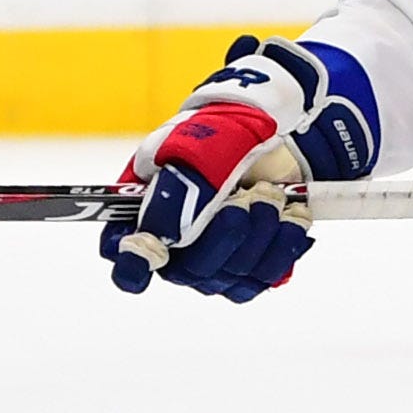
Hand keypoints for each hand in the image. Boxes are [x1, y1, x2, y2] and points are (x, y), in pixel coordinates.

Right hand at [96, 36, 376, 301]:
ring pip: (230, 279)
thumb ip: (175, 196)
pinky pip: (262, 279)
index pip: (124, 258)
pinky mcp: (247, 269)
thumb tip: (158, 242)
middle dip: (228, 233)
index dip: (133, 266)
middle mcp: (171, 246)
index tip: (153, 257)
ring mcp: (210, 262)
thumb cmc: (220, 134)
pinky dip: (283, 246)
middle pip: (189, 272)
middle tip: (247, 196)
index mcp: (142, 212)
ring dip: (261, 234)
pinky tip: (288, 216)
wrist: (271, 132)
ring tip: (270, 196)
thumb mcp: (195, 152)